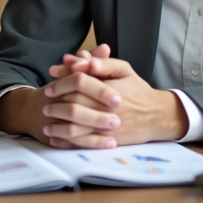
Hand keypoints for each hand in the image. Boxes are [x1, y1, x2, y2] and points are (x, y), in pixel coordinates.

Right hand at [0, 44, 123, 147]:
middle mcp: (55, 101)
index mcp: (62, 82)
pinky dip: (92, 144)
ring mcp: (53, 121)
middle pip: (75, 106)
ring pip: (73, 127)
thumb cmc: (61, 89)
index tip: (118, 98)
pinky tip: (110, 143)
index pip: (79, 81)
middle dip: (98, 114)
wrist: (33, 111)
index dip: (99, 90)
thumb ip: (92, 60)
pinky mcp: (56, 137)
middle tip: (119, 118)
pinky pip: (73, 143)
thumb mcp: (77, 70)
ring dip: (95, 131)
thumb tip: (105, 48)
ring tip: (115, 133)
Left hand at [42, 46, 188, 147]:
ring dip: (58, 126)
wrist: (157, 115)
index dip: (62, 82)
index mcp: (110, 88)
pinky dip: (67, 142)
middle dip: (56, 105)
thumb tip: (79, 58)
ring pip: (76, 128)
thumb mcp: (123, 69)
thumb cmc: (137, 89)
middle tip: (45, 105)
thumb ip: (101, 62)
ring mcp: (108, 127)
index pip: (79, 82)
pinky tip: (56, 139)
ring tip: (46, 123)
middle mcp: (108, 108)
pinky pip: (83, 144)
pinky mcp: (109, 141)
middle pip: (74, 105)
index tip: (50, 85)